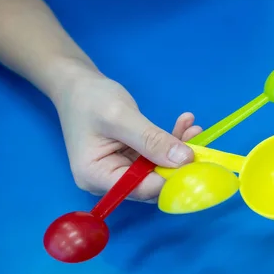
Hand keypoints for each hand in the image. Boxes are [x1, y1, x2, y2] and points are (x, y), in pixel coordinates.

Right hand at [54, 72, 201, 201]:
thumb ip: (152, 140)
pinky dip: (170, 142)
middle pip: (152, 183)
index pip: (141, 189)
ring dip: (177, 150)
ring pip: (158, 169)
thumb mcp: (121, 117)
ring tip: (192, 128)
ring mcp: (120, 172)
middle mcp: (108, 181)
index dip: (169, 179)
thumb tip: (185, 161)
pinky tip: (185, 124)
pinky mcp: (130, 161)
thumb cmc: (90, 99)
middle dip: (177, 163)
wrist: (77, 85)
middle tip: (197, 139)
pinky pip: (156, 157)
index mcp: (97, 177)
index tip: (193, 161)